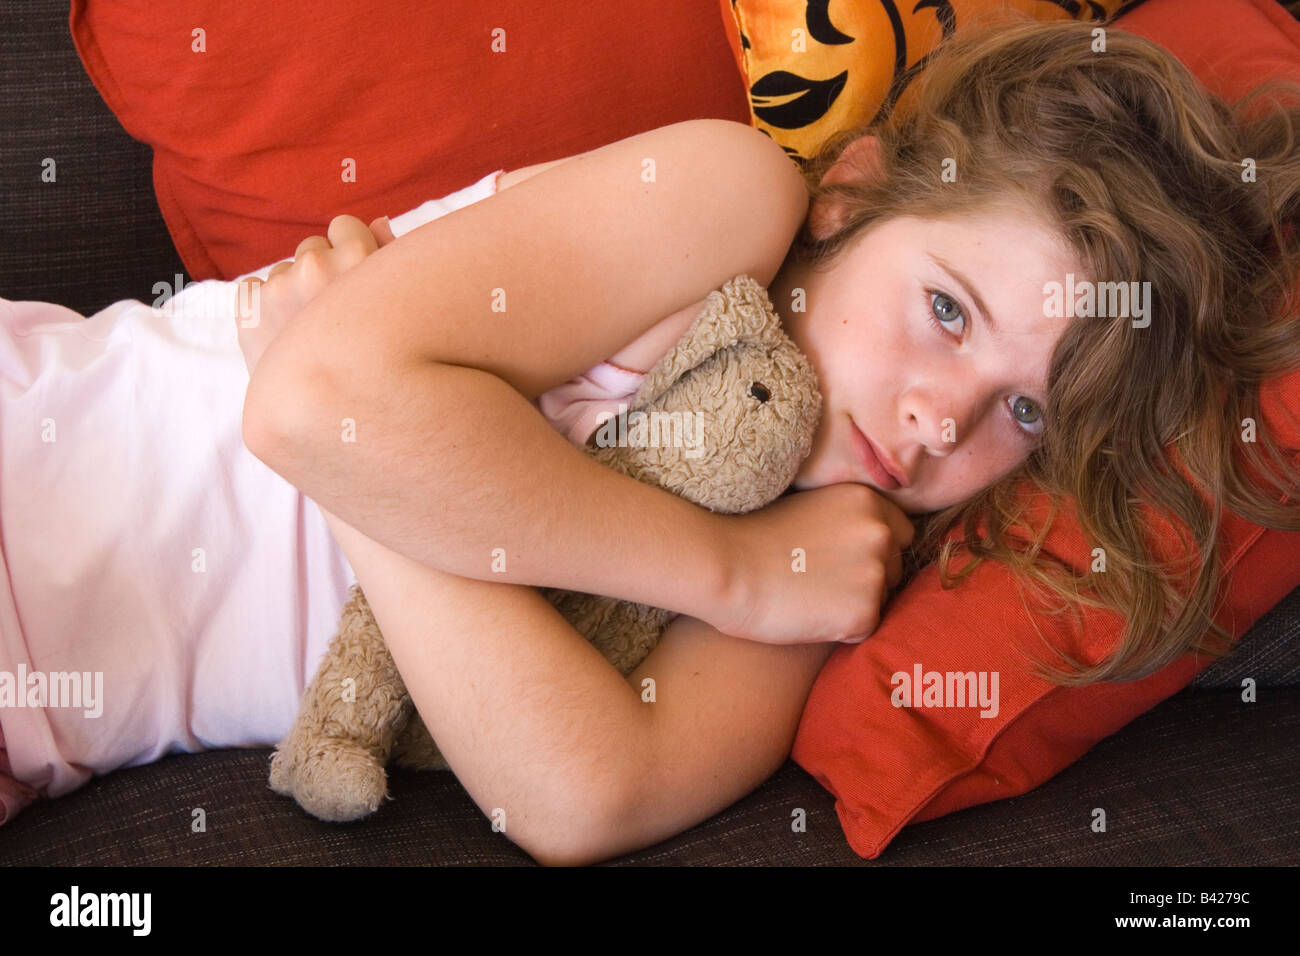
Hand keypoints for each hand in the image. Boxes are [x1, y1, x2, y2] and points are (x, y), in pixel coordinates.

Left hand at [236, 214, 395, 375]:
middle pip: (313, 246)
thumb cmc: (384, 367)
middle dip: (323, 272)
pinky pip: (252, 288)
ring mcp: (279, 290)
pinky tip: (284, 337)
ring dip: (295, 293)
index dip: (353, 252)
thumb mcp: (403, 311)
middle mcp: (317, 269)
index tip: (358, 281)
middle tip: (337, 317)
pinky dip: (263, 308)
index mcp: (360, 261)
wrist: (334, 424)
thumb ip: (394, 260)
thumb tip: (377, 223)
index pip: (345, 225)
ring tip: (314, 336)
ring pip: (284, 270)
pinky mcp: (248, 310)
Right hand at [712, 483, 915, 644]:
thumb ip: (846, 520)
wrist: (725, 568)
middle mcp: (880, 533)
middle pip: (894, 568)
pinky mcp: (864, 613)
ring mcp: (875, 573)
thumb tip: (864, 543)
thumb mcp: (810, 507)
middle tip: (820, 582)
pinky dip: (842, 630)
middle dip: (868, 578)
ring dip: (856, 604)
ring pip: (882, 600)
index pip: (899, 533)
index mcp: (867, 501)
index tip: (842, 560)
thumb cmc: (752, 539)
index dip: (872, 550)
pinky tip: (808, 617)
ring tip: (810, 599)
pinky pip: (865, 629)